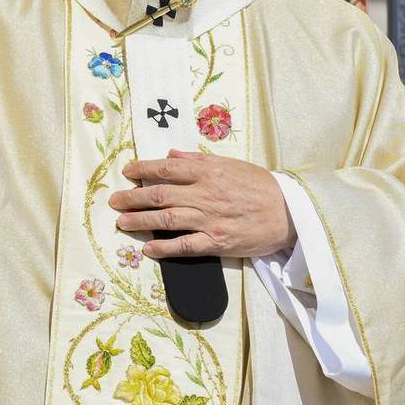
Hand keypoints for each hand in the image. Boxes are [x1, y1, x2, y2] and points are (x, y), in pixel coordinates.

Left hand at [109, 151, 295, 259]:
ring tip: (122, 222)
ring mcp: (209, 220)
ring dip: (140, 221)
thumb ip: (201, 161)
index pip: (168, 169)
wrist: (289, 213)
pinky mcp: (216, 242)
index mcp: (210, 172)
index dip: (144, 170)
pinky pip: (183, 246)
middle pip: (160, 195)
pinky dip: (162, 248)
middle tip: (115, 201)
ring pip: (166, 219)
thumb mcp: (234, 165)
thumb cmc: (262, 187)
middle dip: (133, 197)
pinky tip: (147, 249)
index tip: (128, 171)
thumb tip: (172, 156)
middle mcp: (205, 195)